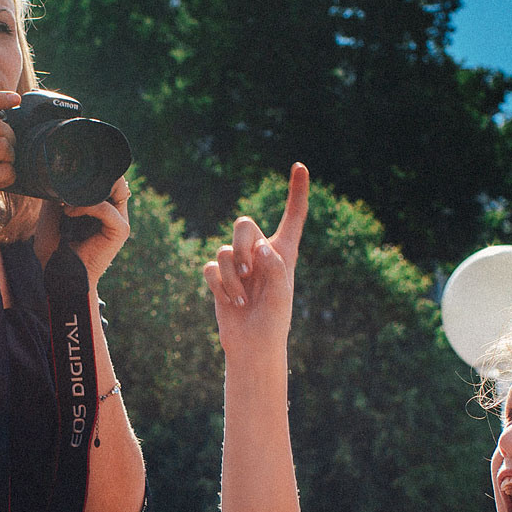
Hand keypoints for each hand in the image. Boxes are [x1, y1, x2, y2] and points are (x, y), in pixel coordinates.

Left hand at [60, 174, 132, 283]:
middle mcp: (113, 210)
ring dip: (87, 191)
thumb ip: (59, 194)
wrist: (59, 276)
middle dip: (93, 176)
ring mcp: (119, 220)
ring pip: (114, 188)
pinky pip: (107, 209)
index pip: (106, 177)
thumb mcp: (51, 214)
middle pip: (115, 178)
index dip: (92, 170)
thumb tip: (61, 174)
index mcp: (100, 205)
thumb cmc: (54, 250)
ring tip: (66, 204)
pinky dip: (89, 206)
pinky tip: (70, 212)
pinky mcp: (120, 230)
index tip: (68, 172)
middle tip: (69, 182)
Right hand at [203, 163, 307, 356]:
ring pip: (225, 249)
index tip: (300, 166)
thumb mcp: (282, 294)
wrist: (252, 345)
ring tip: (242, 298)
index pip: (293, 216)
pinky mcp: (220, 277)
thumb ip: (275, 266)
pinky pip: (211, 268)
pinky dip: (220, 285)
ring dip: (232, 277)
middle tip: (249, 270)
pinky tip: (231, 302)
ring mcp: (238, 264)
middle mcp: (260, 253)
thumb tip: (260, 245)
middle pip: (243, 224)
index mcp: (283, 252)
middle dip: (241, 245)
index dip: (297, 191)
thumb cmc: (273, 321)